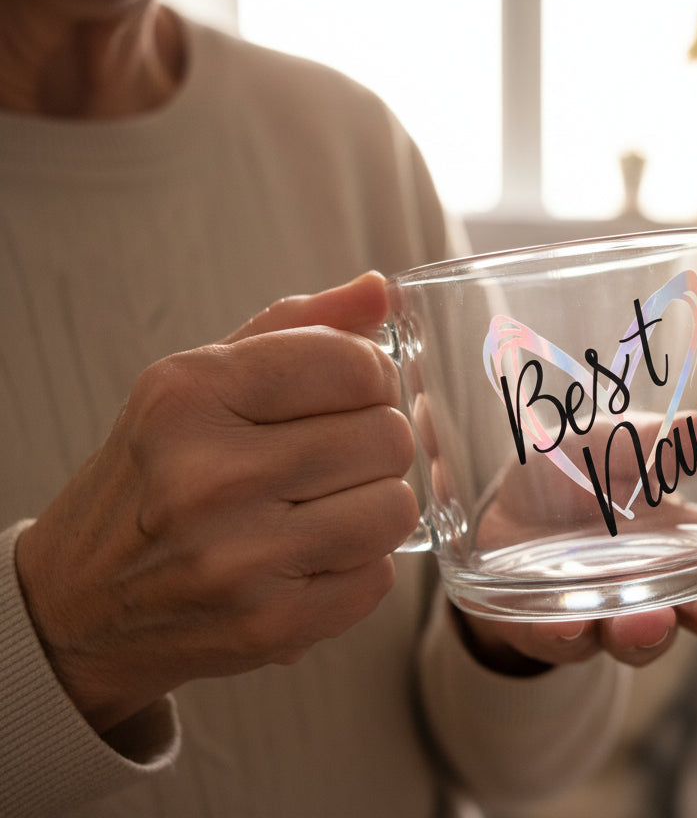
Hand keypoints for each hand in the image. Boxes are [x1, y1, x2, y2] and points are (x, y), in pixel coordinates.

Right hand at [15, 272, 418, 732]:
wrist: (80, 605)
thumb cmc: (154, 478)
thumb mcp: (199, 384)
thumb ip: (296, 329)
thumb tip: (380, 291)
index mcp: (190, 395)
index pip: (354, 364)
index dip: (374, 376)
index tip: (352, 392)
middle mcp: (209, 477)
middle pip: (387, 437)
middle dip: (374, 442)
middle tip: (333, 458)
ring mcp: (240, 559)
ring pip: (396, 508)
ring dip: (375, 505)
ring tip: (323, 508)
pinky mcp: (272, 625)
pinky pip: (380, 577)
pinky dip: (358, 566)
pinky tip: (307, 559)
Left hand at [414, 405, 696, 672]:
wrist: (500, 505)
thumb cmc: (572, 472)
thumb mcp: (604, 445)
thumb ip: (649, 442)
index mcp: (678, 550)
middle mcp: (649, 591)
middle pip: (692, 620)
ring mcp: (599, 615)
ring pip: (630, 641)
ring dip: (639, 635)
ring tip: (640, 622)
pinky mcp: (547, 629)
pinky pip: (558, 640)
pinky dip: (564, 635)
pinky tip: (566, 623)